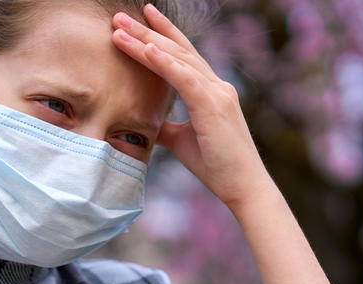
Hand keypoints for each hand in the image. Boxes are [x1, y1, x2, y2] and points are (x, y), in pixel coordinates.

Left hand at [111, 4, 275, 210]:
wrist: (243, 187)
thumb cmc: (216, 165)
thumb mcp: (182, 141)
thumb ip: (166, 126)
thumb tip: (147, 122)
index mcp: (210, 92)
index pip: (183, 55)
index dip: (163, 34)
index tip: (143, 17)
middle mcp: (216, 86)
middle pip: (178, 50)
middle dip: (148, 31)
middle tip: (120, 16)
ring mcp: (217, 94)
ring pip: (178, 59)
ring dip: (147, 42)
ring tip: (121, 28)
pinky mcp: (214, 107)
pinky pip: (186, 79)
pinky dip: (166, 63)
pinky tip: (147, 50)